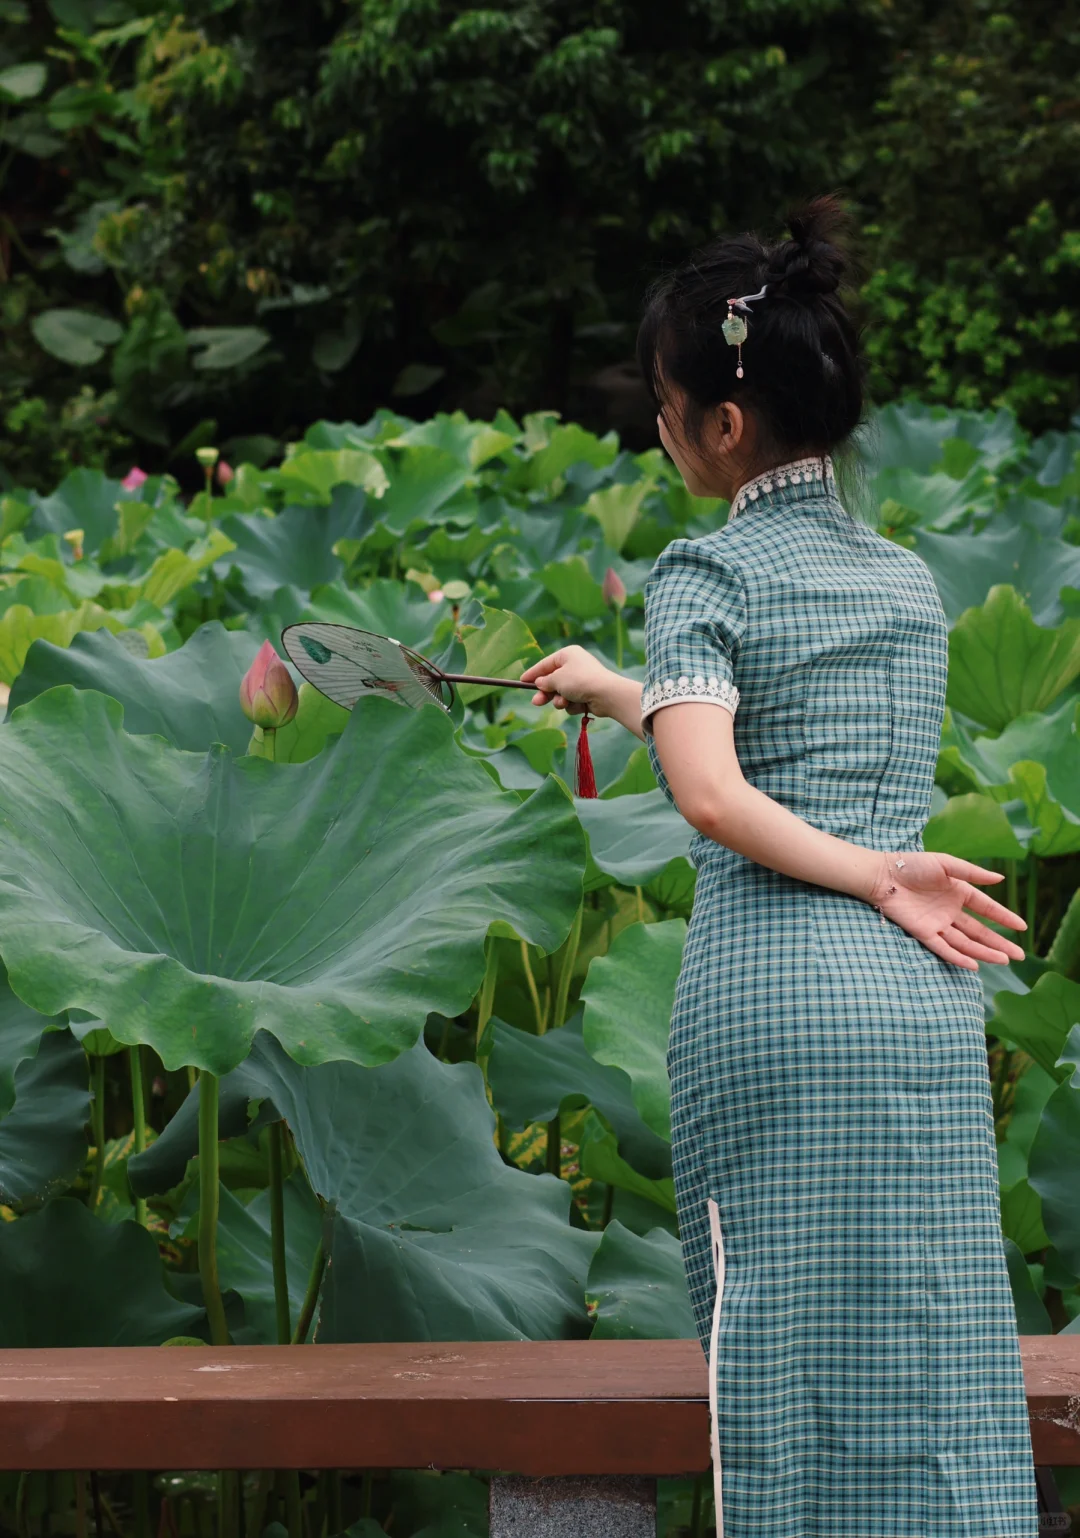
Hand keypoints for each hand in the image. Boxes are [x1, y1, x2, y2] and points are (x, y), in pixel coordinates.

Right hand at [519, 645, 617, 716]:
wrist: (606, 694)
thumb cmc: (579, 681)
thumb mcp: (556, 679)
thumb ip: (545, 681)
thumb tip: (540, 683)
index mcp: (568, 654)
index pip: (545, 664)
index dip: (533, 673)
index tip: (521, 681)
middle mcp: (575, 665)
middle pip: (553, 681)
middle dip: (545, 693)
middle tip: (536, 702)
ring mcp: (582, 680)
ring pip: (561, 693)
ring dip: (559, 700)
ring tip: (563, 703)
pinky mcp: (587, 694)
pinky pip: (572, 701)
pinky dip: (572, 705)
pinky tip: (578, 705)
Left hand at [868, 850, 1026, 971]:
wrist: (884, 874)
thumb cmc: (912, 865)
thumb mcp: (946, 864)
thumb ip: (972, 873)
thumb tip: (1001, 880)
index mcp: (958, 893)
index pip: (986, 908)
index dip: (1004, 917)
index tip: (1022, 927)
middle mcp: (950, 911)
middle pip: (980, 931)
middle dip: (999, 943)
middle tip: (1020, 955)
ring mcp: (937, 923)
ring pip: (965, 942)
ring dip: (984, 952)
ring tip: (1004, 960)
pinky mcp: (922, 932)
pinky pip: (943, 948)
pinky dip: (958, 957)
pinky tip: (974, 964)